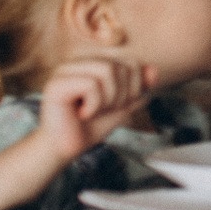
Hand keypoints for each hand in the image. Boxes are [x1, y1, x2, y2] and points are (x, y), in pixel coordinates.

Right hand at [38, 58, 156, 160]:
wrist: (65, 148)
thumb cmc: (91, 126)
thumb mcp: (123, 105)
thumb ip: (139, 87)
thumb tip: (154, 70)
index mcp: (94, 62)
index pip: (131, 63)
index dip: (133, 89)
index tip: (114, 105)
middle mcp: (79, 61)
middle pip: (120, 66)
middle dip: (120, 95)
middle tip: (101, 110)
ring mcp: (65, 70)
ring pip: (107, 71)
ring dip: (107, 99)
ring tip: (92, 111)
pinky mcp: (56, 84)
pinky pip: (90, 84)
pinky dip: (93, 105)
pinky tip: (80, 114)